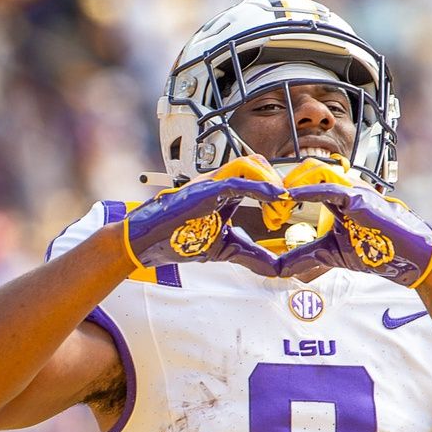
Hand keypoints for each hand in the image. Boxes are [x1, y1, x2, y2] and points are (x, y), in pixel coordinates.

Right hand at [124, 157, 283, 274]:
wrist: (147, 240)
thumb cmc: (177, 239)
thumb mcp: (226, 248)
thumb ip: (250, 254)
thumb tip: (274, 268)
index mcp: (222, 191)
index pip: (256, 176)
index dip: (274, 189)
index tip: (284, 209)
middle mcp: (218, 182)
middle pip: (257, 163)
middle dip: (276, 184)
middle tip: (283, 209)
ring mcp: (211, 183)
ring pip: (250, 164)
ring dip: (270, 182)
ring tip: (278, 204)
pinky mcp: (207, 190)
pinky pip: (239, 181)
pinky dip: (261, 187)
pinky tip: (276, 197)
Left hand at [277, 182, 431, 286]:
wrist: (410, 257)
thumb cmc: (377, 251)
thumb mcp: (330, 253)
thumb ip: (303, 255)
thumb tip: (276, 268)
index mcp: (335, 195)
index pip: (302, 182)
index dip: (281, 192)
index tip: (267, 212)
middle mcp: (343, 187)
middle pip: (302, 170)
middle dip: (281, 186)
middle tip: (270, 211)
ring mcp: (352, 189)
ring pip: (313, 171)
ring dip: (291, 185)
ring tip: (277, 206)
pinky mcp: (360, 198)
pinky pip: (330, 188)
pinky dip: (308, 190)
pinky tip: (290, 197)